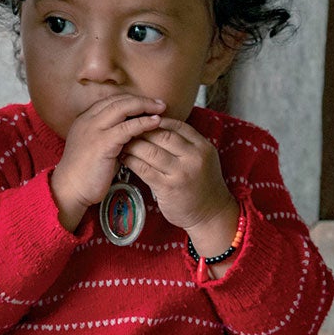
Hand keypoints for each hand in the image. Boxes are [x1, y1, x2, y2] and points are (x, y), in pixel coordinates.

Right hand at [48, 95, 165, 231]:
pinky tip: (155, 122)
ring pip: (122, 108)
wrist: (70, 188)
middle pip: (118, 100)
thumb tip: (131, 131)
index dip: (131, 99)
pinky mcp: (102, 143)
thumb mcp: (95, 147)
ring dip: (144, 107)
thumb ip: (109, 136)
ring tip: (161, 108)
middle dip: (141, 100)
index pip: (111, 100)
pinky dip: (143, 123)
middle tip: (159, 103)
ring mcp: (94, 130)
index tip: (148, 102)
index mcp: (85, 119)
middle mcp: (88, 120)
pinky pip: (127, 128)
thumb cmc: (85, 172)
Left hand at [121, 118, 238, 256]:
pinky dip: (131, 161)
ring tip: (122, 142)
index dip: (155, 120)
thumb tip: (157, 123)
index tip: (141, 119)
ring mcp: (181, 173)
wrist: (211, 215)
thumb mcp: (201, 158)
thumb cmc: (202, 184)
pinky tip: (124, 158)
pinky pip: (144, 169)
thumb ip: (185, 143)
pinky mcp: (167, 188)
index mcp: (203, 147)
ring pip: (150, 151)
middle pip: (161, 134)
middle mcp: (193, 158)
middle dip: (141, 130)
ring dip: (133, 145)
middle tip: (126, 128)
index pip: (176, 125)